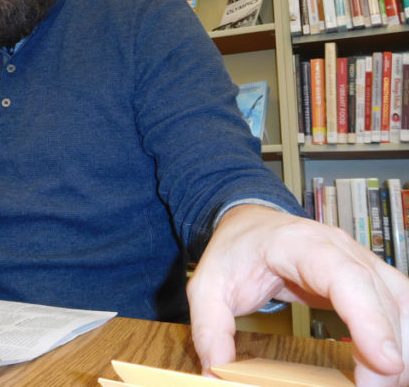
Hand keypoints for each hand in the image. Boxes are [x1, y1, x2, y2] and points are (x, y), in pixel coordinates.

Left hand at [187, 204, 408, 386]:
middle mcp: (339, 248)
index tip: (384, 362)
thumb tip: (216, 374)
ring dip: (402, 347)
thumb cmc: (233, 252)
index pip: (346, 276)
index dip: (371, 319)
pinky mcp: (371, 278)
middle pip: (384, 297)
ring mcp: (361, 260)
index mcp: (298, 244)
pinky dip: (402, 338)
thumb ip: (209, 330)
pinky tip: (390, 370)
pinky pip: (402, 307)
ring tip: (381, 384)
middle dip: (389, 351)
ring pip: (404, 302)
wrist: (250, 225)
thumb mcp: (207, 288)